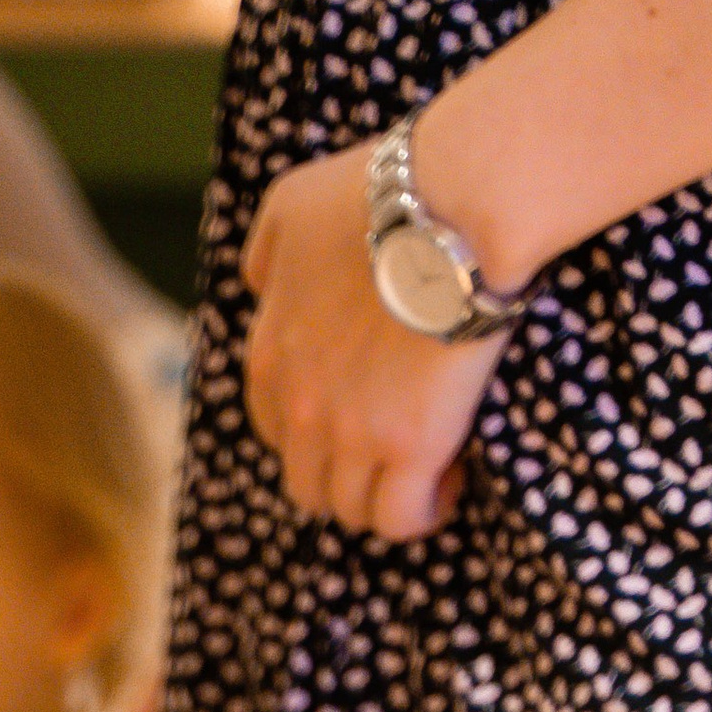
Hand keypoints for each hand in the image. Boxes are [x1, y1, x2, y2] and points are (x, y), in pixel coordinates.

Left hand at [241, 143, 507, 542]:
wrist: (452, 205)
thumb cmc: (380, 193)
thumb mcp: (291, 205)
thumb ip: (266, 254)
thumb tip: (259, 289)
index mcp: (268, 357)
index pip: (275, 429)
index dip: (315, 432)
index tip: (358, 415)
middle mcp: (300, 406)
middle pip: (307, 482)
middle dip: (345, 476)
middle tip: (393, 454)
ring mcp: (350, 433)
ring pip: (350, 509)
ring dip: (383, 499)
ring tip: (428, 473)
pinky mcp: (408, 448)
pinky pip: (399, 519)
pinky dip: (421, 512)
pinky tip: (450, 482)